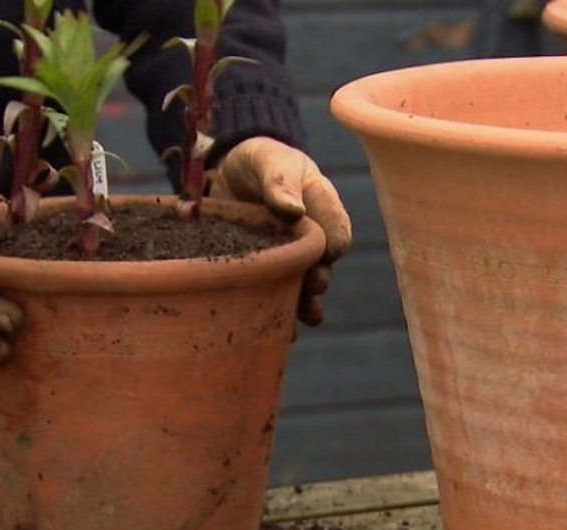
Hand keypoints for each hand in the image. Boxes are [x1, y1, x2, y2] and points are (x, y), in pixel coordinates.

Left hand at [211, 137, 351, 325]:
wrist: (230, 174)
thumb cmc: (259, 161)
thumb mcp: (269, 162)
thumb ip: (280, 182)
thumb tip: (292, 211)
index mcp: (321, 206)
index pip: (336, 228)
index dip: (334, 241)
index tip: (330, 252)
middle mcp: (311, 238)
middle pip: (322, 264)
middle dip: (319, 277)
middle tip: (315, 284)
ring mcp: (289, 258)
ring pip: (302, 286)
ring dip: (305, 304)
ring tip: (306, 318)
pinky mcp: (266, 272)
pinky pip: (277, 296)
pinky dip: (278, 315)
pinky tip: (276, 331)